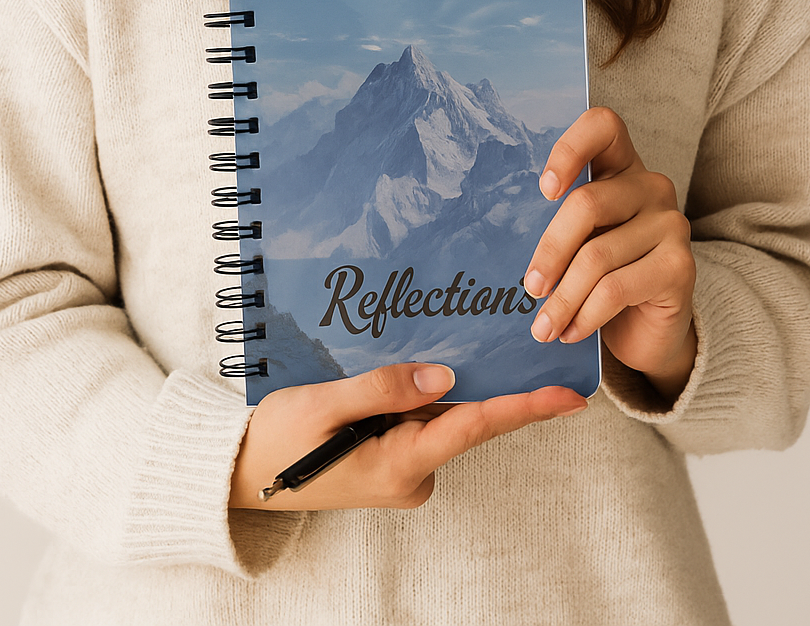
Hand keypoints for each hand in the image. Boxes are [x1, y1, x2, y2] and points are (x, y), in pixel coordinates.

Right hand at [228, 362, 587, 509]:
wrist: (239, 475)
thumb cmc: (275, 441)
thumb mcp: (323, 405)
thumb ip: (383, 388)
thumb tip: (445, 374)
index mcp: (399, 464)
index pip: (474, 427)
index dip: (525, 409)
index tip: (570, 398)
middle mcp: (410, 474)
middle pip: (466, 419)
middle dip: (496, 382)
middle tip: (527, 336)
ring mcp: (400, 470)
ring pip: (441, 416)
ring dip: (454, 383)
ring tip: (469, 333)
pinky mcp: (388, 460)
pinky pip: (420, 420)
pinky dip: (424, 392)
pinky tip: (424, 360)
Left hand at [524, 106, 696, 401]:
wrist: (651, 328)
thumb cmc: (604, 275)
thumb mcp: (580, 240)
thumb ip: (557, 223)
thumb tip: (498, 231)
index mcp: (621, 166)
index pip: (602, 126)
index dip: (570, 148)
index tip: (543, 189)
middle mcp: (651, 186)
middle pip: (586, 203)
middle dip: (550, 250)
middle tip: (529, 286)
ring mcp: (670, 223)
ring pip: (597, 256)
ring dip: (562, 298)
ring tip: (542, 326)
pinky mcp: (679, 266)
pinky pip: (616, 289)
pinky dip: (585, 315)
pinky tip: (571, 331)